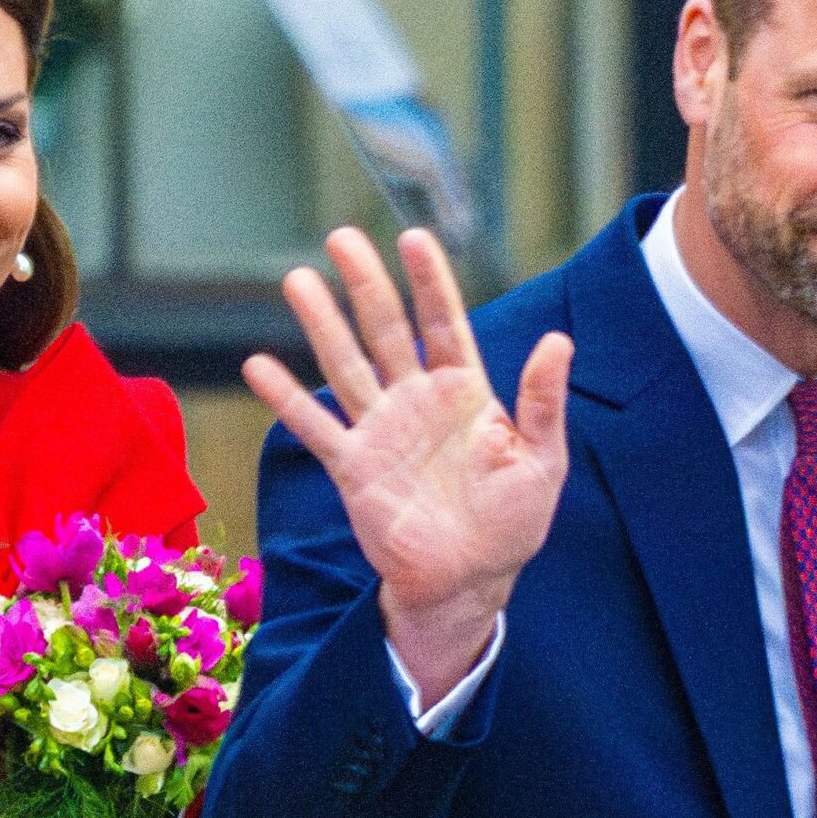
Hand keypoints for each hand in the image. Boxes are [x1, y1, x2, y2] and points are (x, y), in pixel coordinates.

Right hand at [244, 227, 573, 704]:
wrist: (470, 580)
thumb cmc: (512, 521)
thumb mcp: (543, 461)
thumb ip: (543, 403)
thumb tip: (558, 341)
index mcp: (465, 391)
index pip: (444, 322)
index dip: (430, 281)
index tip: (413, 238)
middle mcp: (417, 400)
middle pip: (387, 330)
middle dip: (366, 284)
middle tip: (342, 237)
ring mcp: (382, 430)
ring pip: (346, 366)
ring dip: (322, 325)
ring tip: (297, 280)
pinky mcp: (354, 468)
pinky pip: (316, 428)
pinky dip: (287, 398)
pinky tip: (258, 365)